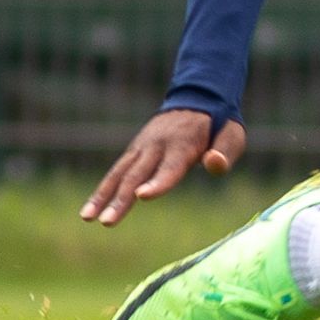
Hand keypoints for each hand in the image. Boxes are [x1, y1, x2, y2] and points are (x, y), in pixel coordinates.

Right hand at [82, 107, 242, 226]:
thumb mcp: (232, 134)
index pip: (169, 167)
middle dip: (121, 199)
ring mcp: (142, 147)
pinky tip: (90, 210)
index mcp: (183, 144)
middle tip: (107, 222)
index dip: (158, 182)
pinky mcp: (134, 151)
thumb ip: (225, 152)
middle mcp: (157, 145)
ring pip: (119, 173)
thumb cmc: (219, 124)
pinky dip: (102, 190)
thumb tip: (213, 164)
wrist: (197, 97)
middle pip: (137, 175)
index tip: (143, 196)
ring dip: (102, 196)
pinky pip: (116, 171)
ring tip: (86, 218)